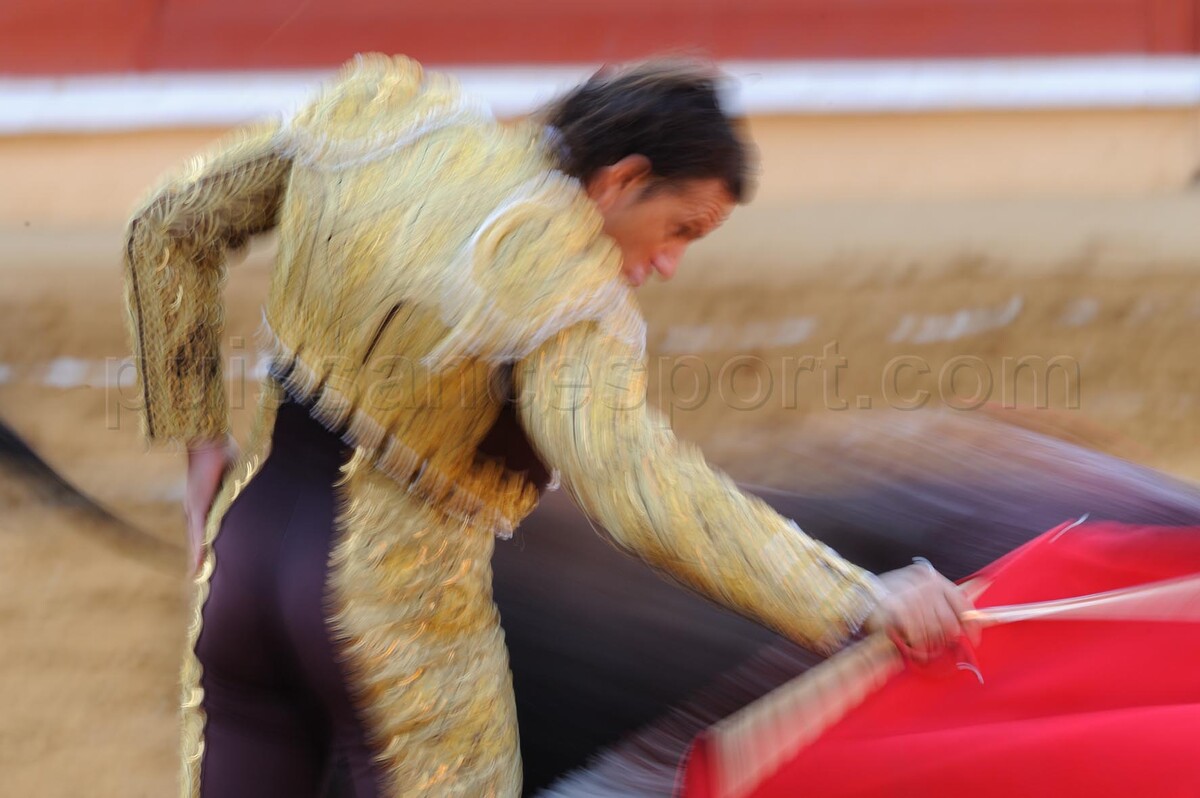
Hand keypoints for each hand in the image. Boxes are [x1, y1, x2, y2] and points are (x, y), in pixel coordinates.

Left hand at [185, 437, 236, 574]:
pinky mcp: (198, 505)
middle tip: (200, 576)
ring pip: (195, 539)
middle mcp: (197, 507)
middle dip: (199, 557)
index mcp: (206, 501)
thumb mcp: (235, 473)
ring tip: (198, 576)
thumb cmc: (222, 450)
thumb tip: (260, 487)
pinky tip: (198, 564)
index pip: (205, 527)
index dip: (206, 544)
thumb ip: (241, 484)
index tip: (207, 562)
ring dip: (197, 558)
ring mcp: (195, 507)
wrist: (210, 439)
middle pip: (197, 538)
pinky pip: (198, 532)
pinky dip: (198, 550)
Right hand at [864, 560, 979, 660]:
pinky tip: (906, 640)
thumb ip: (937, 602)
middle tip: (931, 641)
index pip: (962, 602)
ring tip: (914, 639)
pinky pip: (918, 637)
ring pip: (935, 633)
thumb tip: (963, 624)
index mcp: (930, 577)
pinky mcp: (901, 612)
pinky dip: (913, 644)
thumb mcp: (914, 590)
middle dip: (943, 637)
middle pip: (950, 622)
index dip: (971, 624)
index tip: (972, 637)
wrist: (855, 597)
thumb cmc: (885, 597)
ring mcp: (913, 597)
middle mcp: (925, 585)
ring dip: (926, 642)